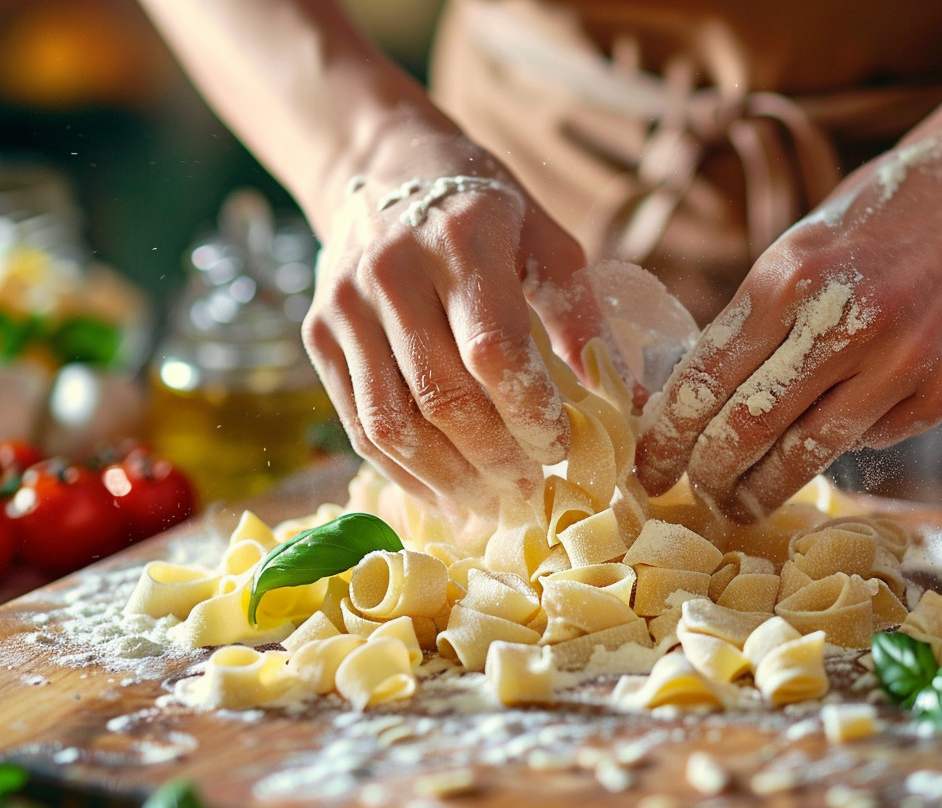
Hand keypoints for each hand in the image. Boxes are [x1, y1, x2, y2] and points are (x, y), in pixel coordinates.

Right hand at [302, 121, 609, 510]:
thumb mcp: (544, 237)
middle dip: (495, 459)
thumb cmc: (480, 207)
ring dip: (447, 479)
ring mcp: (345, 307)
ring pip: (393, 423)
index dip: (530, 412)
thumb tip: (624, 397)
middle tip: (532, 491)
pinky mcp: (317, 335)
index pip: (493, 350)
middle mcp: (391, 272)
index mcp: (460, 239)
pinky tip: (443, 494)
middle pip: (442, 397)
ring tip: (491, 505)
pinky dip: (402, 471)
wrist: (382, 168)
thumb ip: (579, 314)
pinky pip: (358, 423)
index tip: (563, 446)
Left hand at [636, 134, 941, 517]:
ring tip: (740, 504)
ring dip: (763, 489)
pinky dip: (839, 447)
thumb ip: (743, 331)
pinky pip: (870, 440)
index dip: (669, 436)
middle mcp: (845, 319)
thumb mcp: (787, 259)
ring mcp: (902, 357)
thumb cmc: (858, 234)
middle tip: (695, 493)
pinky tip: (824, 440)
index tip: (649, 469)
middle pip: (752, 426)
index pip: (707, 379)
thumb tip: (681, 411)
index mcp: (788, 277)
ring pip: (809, 452)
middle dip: (710, 472)